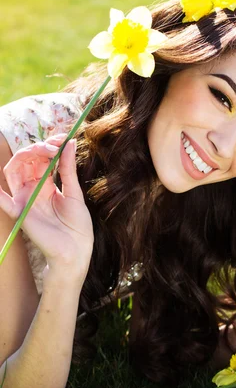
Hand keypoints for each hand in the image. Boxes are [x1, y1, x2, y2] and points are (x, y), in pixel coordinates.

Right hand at [0, 133, 93, 274]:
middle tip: (56, 145)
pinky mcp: (20, 211)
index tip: (63, 137)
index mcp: (46, 185)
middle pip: (26, 159)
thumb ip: (68, 169)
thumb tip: (68, 143)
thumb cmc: (77, 226)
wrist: (76, 250)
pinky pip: (3, 200)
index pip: (41, 159)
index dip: (50, 145)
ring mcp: (24, 198)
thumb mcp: (74, 193)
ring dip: (28, 153)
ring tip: (47, 150)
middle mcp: (32, 189)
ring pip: (15, 168)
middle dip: (40, 147)